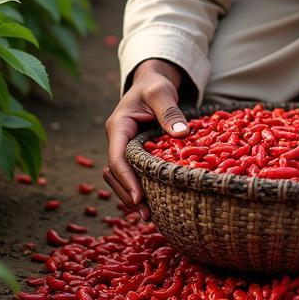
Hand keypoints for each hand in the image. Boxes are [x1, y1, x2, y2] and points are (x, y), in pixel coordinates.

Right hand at [104, 58, 190, 218]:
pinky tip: (155, 204)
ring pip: (123, 178)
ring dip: (132, 196)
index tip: (138, 198)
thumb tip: (181, 133)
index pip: (118, 158)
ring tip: (150, 217)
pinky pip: (135, 174)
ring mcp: (125, 148)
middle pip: (117, 174)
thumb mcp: (161, 92)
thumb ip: (169, 111)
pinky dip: (142, 188)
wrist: (152, 82)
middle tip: (146, 215)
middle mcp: (118, 141)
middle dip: (128, 195)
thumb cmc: (155, 85)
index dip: (126, 179)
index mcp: (119, 127)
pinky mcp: (136, 154)